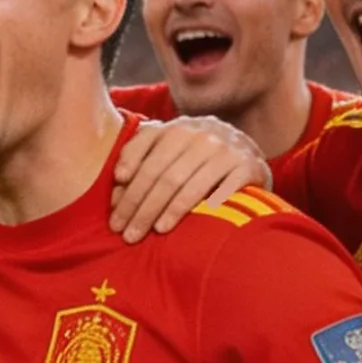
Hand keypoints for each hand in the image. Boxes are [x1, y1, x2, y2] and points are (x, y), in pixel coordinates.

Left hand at [107, 116, 271, 242]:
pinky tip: (194, 224)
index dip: (128, 188)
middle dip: (142, 207)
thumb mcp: (167, 146)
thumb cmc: (194, 154)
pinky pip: (225, 190)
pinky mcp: (248, 167)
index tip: (113, 213)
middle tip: (127, 233)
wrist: (244, 148)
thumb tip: (116, 187)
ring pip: (190, 185)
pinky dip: (208, 207)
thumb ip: (139, 158)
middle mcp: (199, 135)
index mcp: (174, 129)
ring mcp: (225, 150)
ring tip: (154, 232)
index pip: (144, 159)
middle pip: (164, 176)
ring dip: (170, 211)